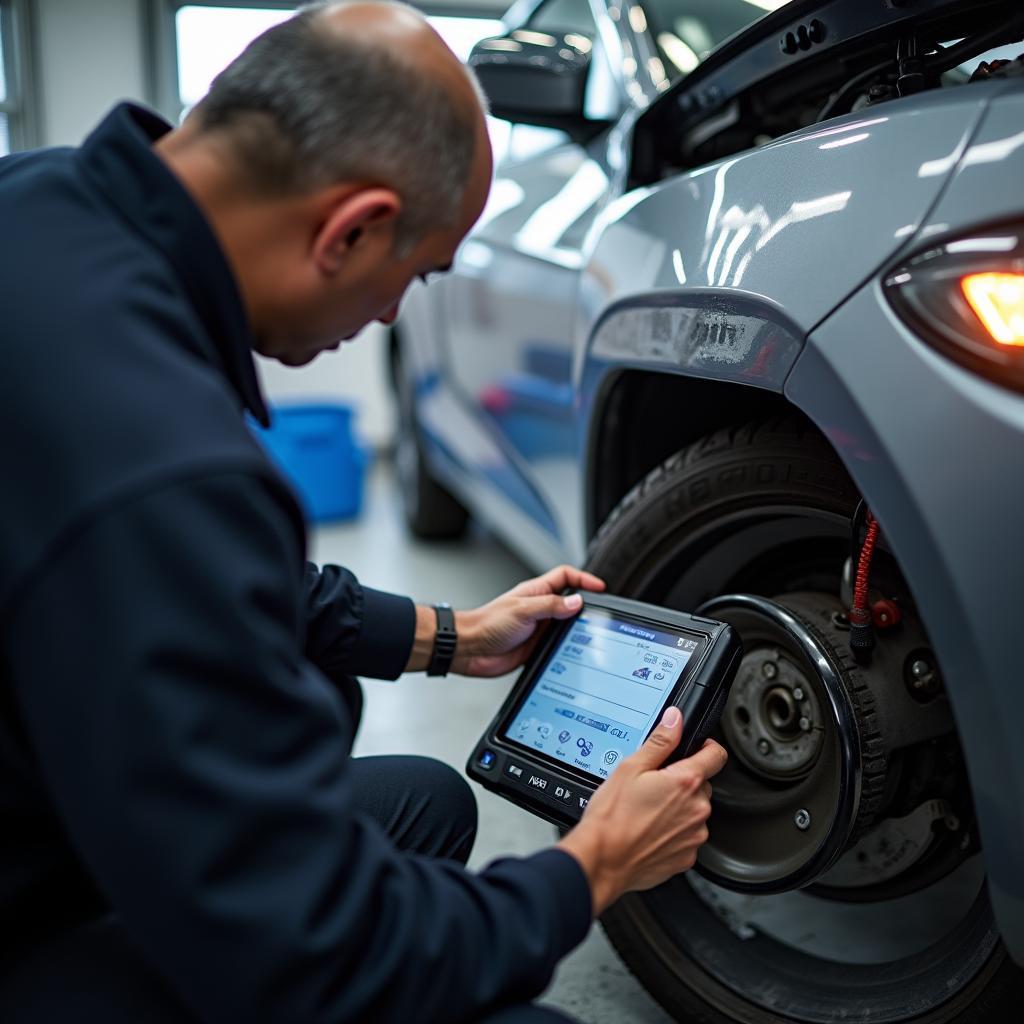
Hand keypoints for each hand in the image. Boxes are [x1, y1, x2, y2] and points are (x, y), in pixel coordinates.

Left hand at [450, 565, 605, 676]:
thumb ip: (551, 605)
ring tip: (591, 633)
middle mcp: (540, 609)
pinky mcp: (537, 646)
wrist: (471, 649)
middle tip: (601, 613)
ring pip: (567, 624)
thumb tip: (577, 602)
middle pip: (571, 601)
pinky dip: (569, 647)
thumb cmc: (487, 624)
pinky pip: (559, 644)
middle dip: (586, 606)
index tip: (600, 587)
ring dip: (578, 629)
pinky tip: (575, 652)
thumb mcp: (523, 610)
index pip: (565, 577)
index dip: (584, 579)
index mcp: (536, 592)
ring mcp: (539, 627)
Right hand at [557, 707, 727, 915]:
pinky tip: (649, 830)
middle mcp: (697, 810)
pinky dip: (673, 832)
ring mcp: (694, 836)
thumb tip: (675, 720)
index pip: (716, 755)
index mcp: (685, 783)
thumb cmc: (612, 817)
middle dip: (682, 782)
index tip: (698, 747)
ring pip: (694, 812)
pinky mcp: (687, 858)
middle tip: (653, 785)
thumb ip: (660, 741)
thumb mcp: (630, 768)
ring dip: (679, 808)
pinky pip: (687, 836)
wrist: (603, 860)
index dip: (707, 746)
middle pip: (701, 785)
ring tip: (647, 811)